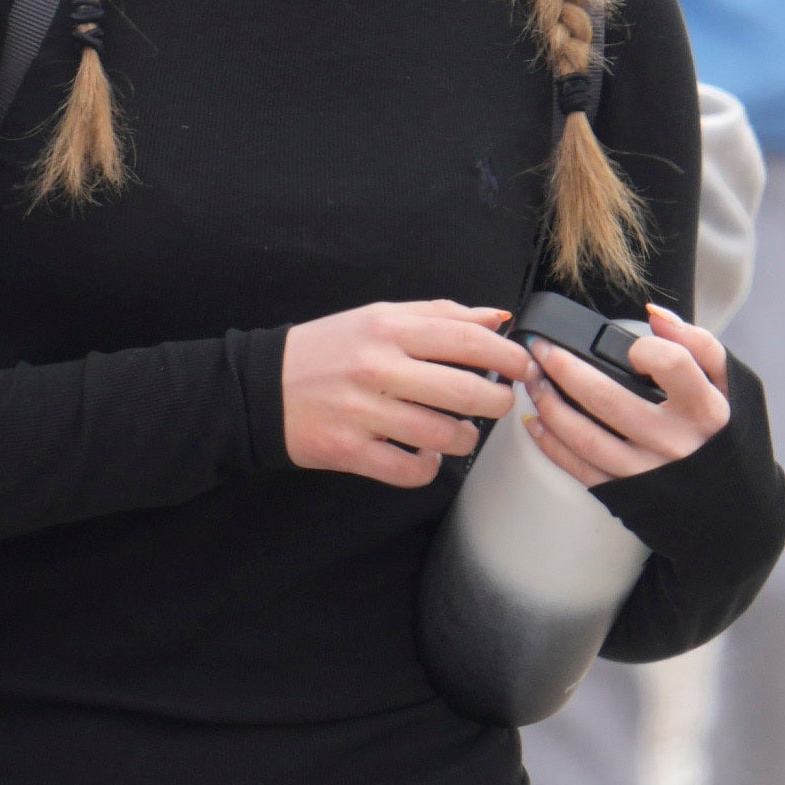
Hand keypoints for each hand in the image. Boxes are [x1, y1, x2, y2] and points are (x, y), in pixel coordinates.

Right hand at [279, 299, 523, 486]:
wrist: (261, 389)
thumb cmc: (327, 350)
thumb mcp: (379, 318)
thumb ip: (439, 315)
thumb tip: (497, 316)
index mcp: (389, 329)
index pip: (467, 339)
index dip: (507, 356)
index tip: (524, 367)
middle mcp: (378, 368)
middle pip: (465, 391)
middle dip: (497, 402)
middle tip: (500, 404)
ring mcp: (363, 413)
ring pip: (443, 435)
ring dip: (465, 439)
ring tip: (461, 432)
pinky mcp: (350, 452)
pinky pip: (410, 470)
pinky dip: (428, 468)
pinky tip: (425, 456)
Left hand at [513, 299, 732, 482]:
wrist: (734, 513)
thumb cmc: (728, 441)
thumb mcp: (734, 388)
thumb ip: (700, 345)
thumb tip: (656, 316)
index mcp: (705, 410)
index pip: (672, 364)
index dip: (646, 348)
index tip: (632, 347)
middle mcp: (673, 442)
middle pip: (607, 399)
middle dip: (563, 368)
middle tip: (541, 348)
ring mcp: (645, 472)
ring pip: (584, 436)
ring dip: (549, 403)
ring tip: (532, 378)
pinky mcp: (625, 494)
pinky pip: (579, 467)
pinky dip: (550, 443)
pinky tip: (536, 421)